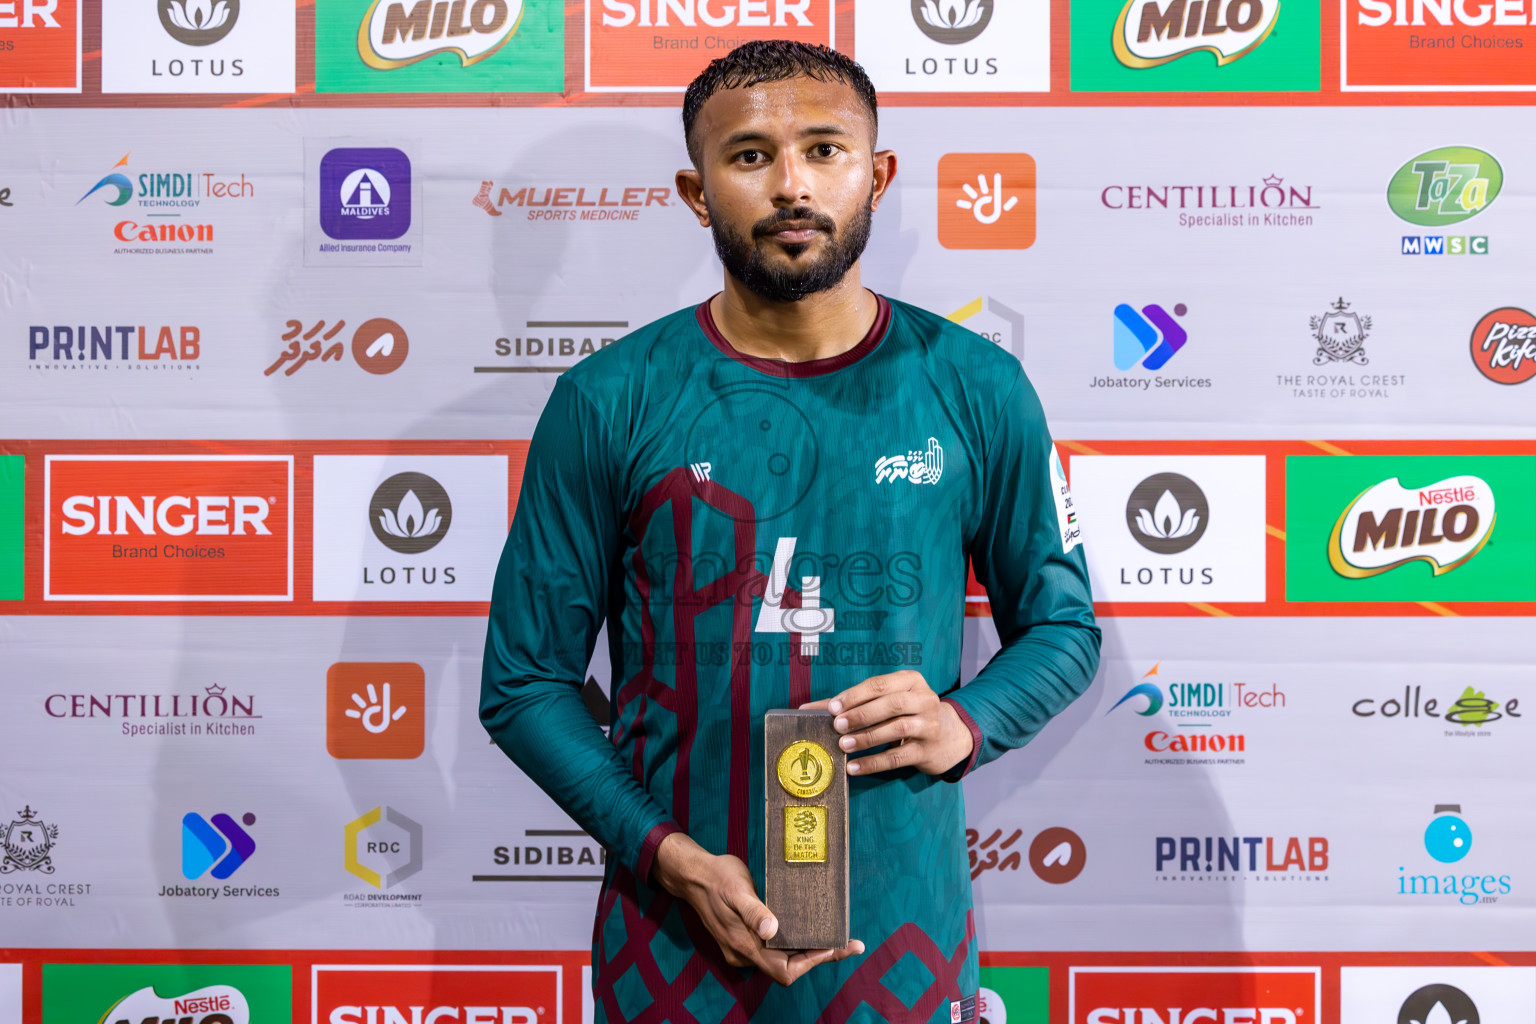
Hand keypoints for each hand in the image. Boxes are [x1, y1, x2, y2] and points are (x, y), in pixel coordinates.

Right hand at [650, 832, 863, 984]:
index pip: (786, 969)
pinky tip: (807, 928)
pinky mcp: (743, 938)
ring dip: (808, 950)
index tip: (838, 947)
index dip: (814, 962)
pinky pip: (773, 949)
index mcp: (745, 945)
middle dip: (820, 956)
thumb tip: (772, 931)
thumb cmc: (717, 878)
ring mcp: (743, 948)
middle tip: (849, 942)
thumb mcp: (737, 890)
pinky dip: (793, 943)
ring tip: (835, 936)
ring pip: (781, 959)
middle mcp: (745, 953)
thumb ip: (753, 912)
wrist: (692, 875)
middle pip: (789, 968)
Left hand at [801, 670, 973, 776]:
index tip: (833, 708)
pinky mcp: (928, 750)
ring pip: (897, 729)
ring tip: (843, 745)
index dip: (856, 695)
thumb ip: (852, 703)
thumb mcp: (888, 701)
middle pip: (891, 704)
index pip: (880, 684)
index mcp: (911, 681)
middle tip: (837, 726)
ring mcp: (929, 725)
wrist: (949, 736)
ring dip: (867, 738)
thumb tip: (808, 710)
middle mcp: (924, 699)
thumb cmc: (908, 714)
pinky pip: (898, 757)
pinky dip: (874, 763)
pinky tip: (854, 767)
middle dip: (861, 715)